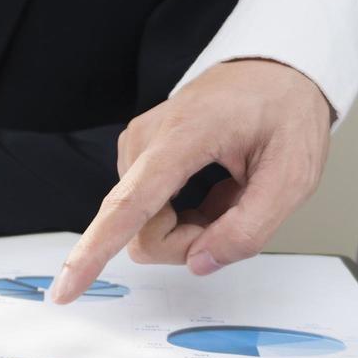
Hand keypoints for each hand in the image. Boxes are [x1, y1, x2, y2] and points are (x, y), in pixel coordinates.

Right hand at [48, 59, 332, 302]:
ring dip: (191, 227)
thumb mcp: (293, 174)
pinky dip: (184, 215)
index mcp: (181, 137)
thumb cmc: (282, 109)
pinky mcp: (136, 160)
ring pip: (145, 228)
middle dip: (190, 241)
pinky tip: (211, 188)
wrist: (272, 69)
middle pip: (143, 233)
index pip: (128, 205)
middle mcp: (143, 142)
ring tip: (227, 191)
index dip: (94, 253)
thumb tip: (201, 263)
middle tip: (235, 210)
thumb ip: (249, 228)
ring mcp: (135, 150)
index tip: (64, 289)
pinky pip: (149, 214)